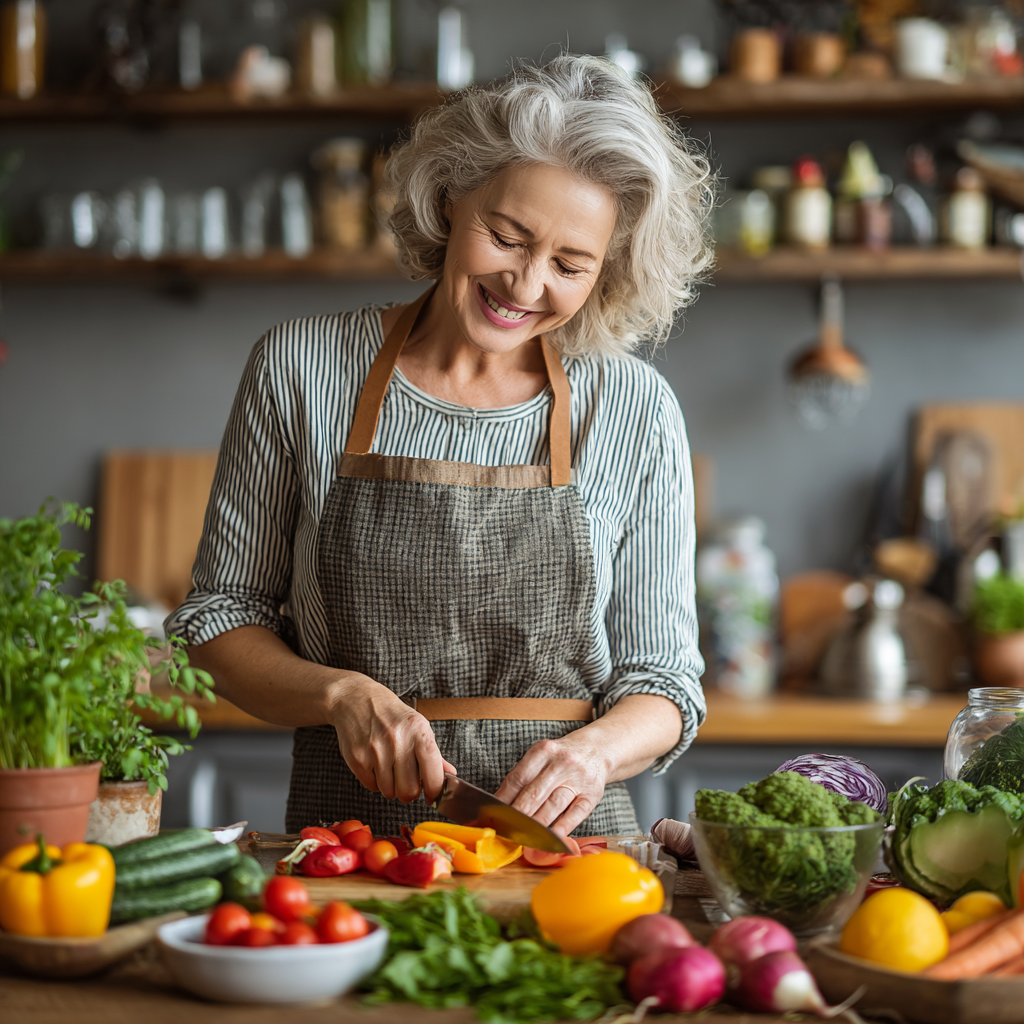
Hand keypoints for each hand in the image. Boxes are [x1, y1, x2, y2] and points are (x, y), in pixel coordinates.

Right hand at [330, 673, 455, 803]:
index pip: (432, 768)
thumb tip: (450, 775)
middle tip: (407, 783)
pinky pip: (371, 786)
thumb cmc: (389, 713)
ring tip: (390, 770)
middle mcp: (397, 739)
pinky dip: (375, 782)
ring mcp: (375, 750)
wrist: (355, 699)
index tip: (433, 795)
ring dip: (391, 788)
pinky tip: (376, 765)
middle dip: (409, 792)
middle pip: (409, 789)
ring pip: (389, 792)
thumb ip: (433, 754)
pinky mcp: (357, 758)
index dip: (435, 788)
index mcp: (418, 730)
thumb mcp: (416, 725)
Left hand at [494, 729, 611, 836]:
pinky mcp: (592, 795)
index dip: (503, 799)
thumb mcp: (542, 757)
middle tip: (504, 831)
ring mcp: (578, 779)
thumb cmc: (561, 758)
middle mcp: (561, 763)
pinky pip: (575, 814)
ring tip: (522, 838)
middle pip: (534, 793)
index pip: (519, 778)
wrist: (597, 750)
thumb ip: (524, 776)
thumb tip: (500, 804)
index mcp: (543, 751)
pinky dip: (561, 829)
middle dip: (517, 815)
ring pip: (553, 805)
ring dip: (536, 825)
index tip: (492, 814)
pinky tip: (549, 839)